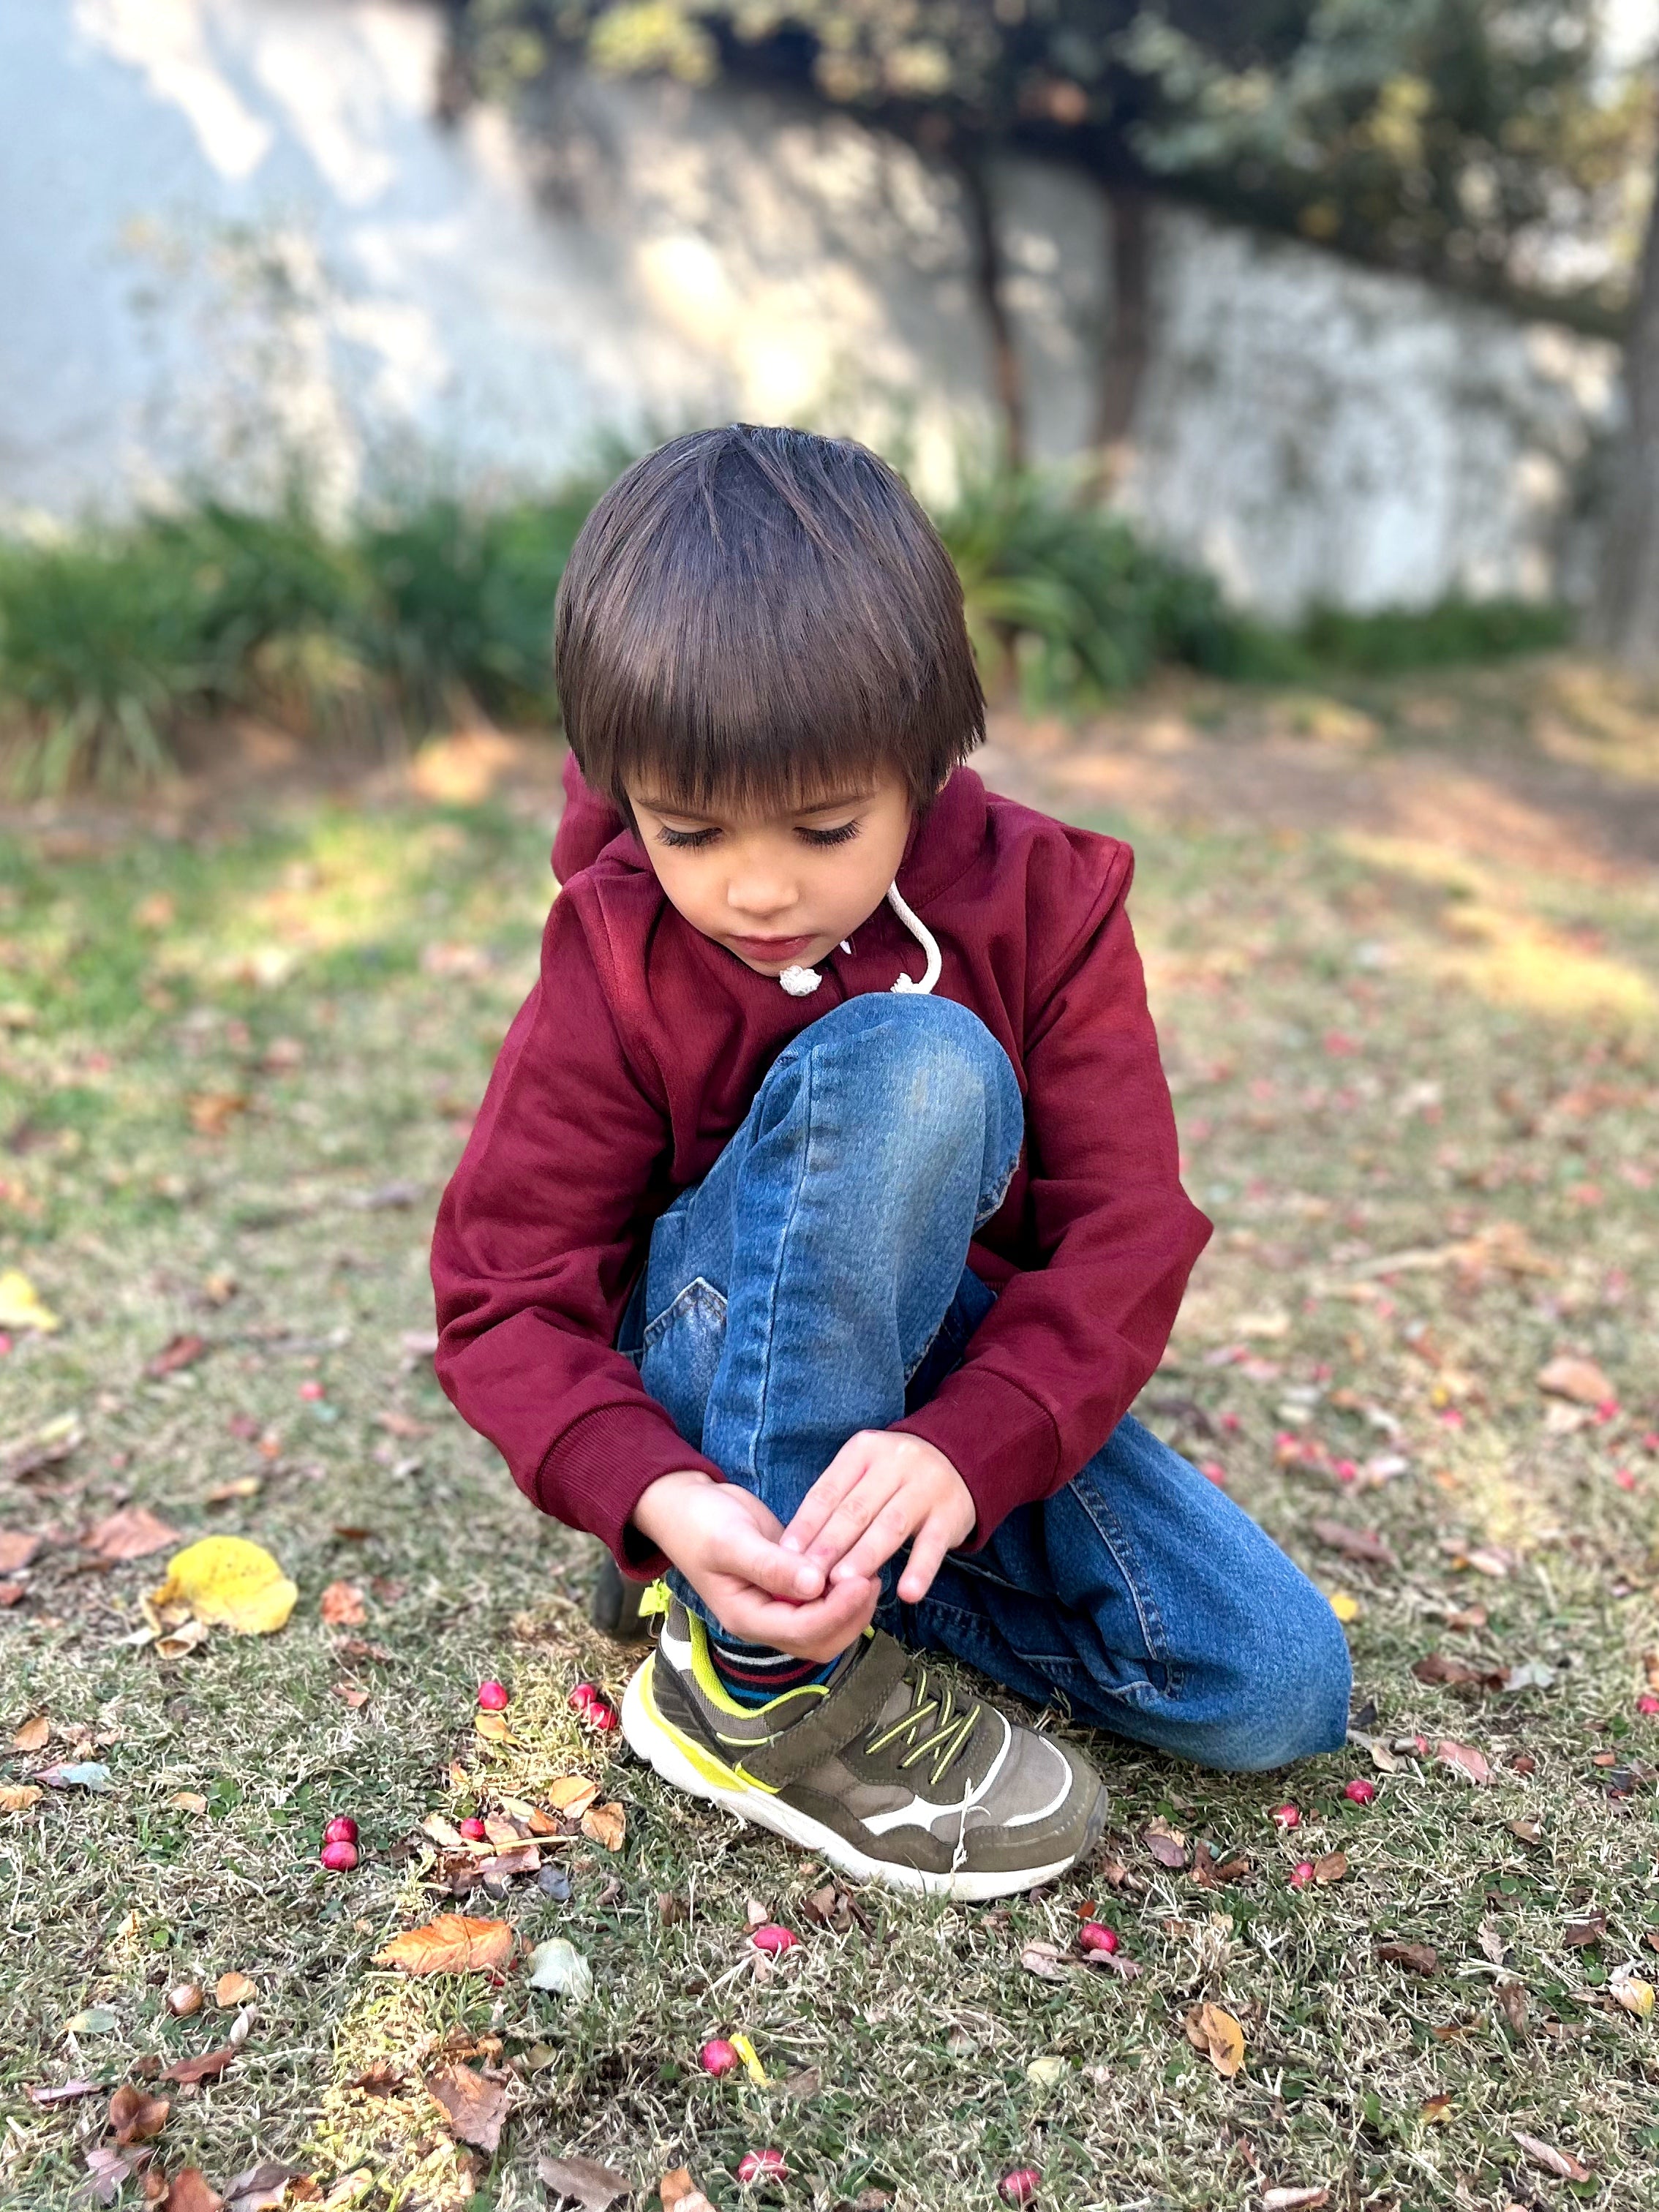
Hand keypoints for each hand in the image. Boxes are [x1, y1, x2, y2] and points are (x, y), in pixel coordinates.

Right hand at [631, 1470, 879, 1660]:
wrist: (687, 1506)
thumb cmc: (699, 1523)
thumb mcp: (730, 1541)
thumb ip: (771, 1566)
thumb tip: (815, 1585)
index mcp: (747, 1617)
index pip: (803, 1630)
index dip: (837, 1611)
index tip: (862, 1579)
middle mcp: (766, 1620)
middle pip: (821, 1641)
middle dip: (851, 1616)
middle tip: (871, 1577)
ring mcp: (778, 1606)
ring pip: (827, 1628)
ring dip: (851, 1608)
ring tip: (869, 1571)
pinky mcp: (789, 1588)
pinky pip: (823, 1604)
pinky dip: (844, 1593)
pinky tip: (857, 1564)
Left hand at [782, 1431, 973, 1605]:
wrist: (960, 1457)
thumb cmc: (895, 1476)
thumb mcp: (864, 1471)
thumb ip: (836, 1504)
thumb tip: (795, 1551)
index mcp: (862, 1451)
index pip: (828, 1491)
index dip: (805, 1526)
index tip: (786, 1558)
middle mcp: (894, 1464)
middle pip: (856, 1509)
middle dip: (829, 1545)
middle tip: (808, 1579)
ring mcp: (925, 1487)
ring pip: (890, 1525)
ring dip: (865, 1556)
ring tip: (844, 1584)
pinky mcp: (951, 1513)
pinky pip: (934, 1545)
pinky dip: (920, 1570)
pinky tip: (907, 1594)